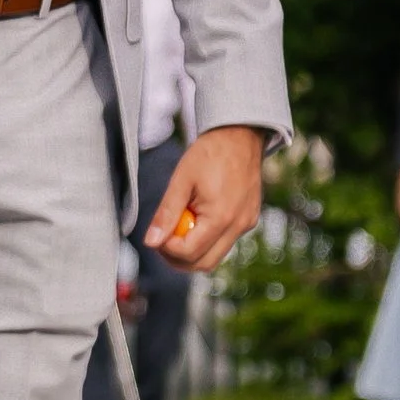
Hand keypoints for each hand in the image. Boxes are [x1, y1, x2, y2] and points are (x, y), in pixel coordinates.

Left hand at [146, 124, 266, 272]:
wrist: (240, 135)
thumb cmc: (210, 153)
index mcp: (221, 217)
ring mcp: (246, 224)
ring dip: (193, 250)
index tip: (157, 235)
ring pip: (214, 256)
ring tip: (181, 226)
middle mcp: (238, 226)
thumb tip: (151, 242)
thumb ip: (166, 213)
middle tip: (163, 240)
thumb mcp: (181, 180)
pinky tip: (198, 218)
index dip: (167, 249)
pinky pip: (225, 242)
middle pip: (203, 264)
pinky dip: (207, 239)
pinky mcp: (249, 220)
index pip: (189, 253)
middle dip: (178, 259)